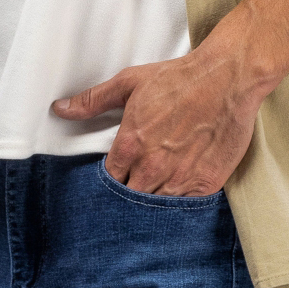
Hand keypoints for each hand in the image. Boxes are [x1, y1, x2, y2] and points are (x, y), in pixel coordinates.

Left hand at [51, 32, 268, 193]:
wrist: (227, 79)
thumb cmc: (180, 79)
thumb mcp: (129, 83)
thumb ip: (93, 100)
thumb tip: (62, 109)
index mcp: (129, 146)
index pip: (108, 181)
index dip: (111, 182)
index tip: (118, 177)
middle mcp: (151, 167)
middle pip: (129, 199)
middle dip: (129, 196)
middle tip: (136, 186)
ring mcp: (179, 179)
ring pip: (155, 208)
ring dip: (153, 204)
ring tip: (157, 191)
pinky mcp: (205, 184)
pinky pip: (185, 208)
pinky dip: (180, 204)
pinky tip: (179, 194)